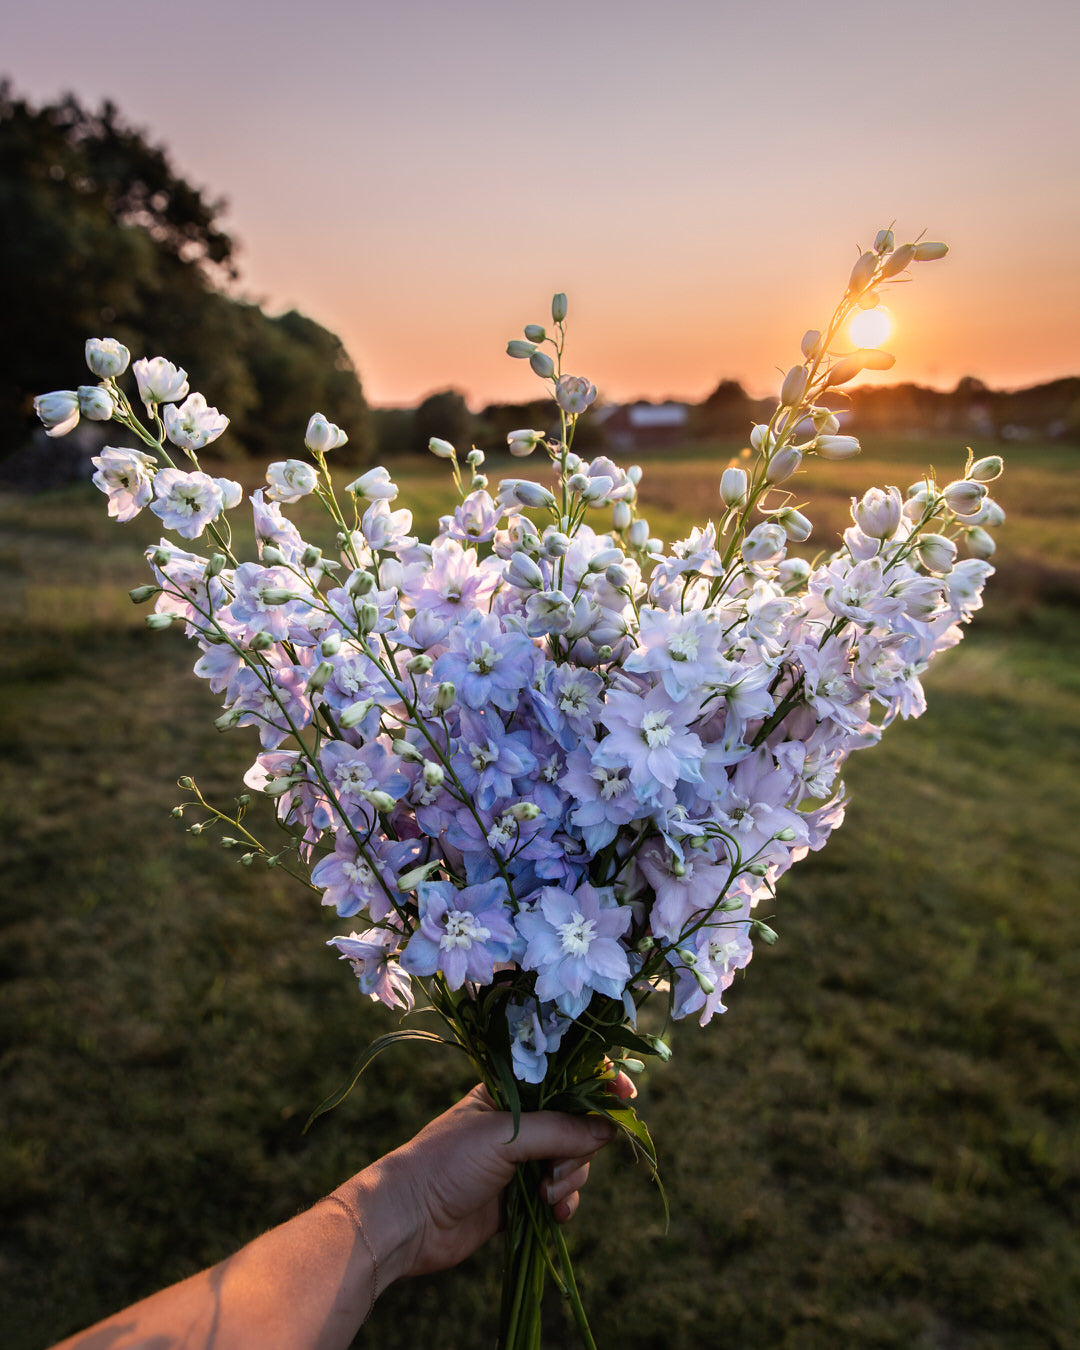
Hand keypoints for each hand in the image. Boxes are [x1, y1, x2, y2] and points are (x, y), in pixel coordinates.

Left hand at [362, 1076, 632, 1279]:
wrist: (408, 1220)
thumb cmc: (447, 1162)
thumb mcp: (506, 1137)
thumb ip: (561, 1130)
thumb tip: (611, 1127)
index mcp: (511, 1092)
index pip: (566, 1077)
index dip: (598, 1082)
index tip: (625, 1095)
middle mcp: (520, 1123)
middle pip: (577, 1124)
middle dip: (581, 1146)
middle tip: (558, 1167)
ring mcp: (521, 1161)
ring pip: (573, 1161)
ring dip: (570, 1179)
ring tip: (547, 1195)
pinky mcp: (521, 1198)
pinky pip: (561, 1195)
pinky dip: (565, 1203)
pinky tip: (555, 1214)